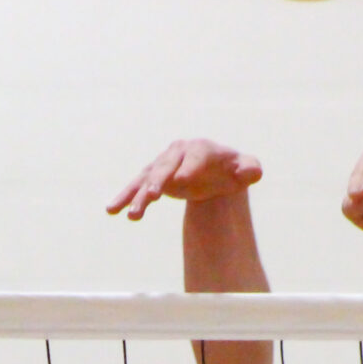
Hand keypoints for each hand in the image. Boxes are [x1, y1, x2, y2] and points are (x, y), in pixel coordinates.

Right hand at [107, 139, 262, 220]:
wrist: (215, 173)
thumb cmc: (233, 171)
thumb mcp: (248, 169)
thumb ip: (251, 169)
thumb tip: (248, 173)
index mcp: (201, 148)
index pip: (194, 158)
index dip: (189, 168)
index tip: (182, 180)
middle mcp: (178, 152)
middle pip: (166, 167)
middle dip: (158, 181)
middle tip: (152, 196)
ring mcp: (163, 164)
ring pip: (147, 179)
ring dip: (137, 195)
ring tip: (131, 214)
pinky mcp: (152, 177)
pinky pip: (136, 187)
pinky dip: (125, 197)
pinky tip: (111, 210)